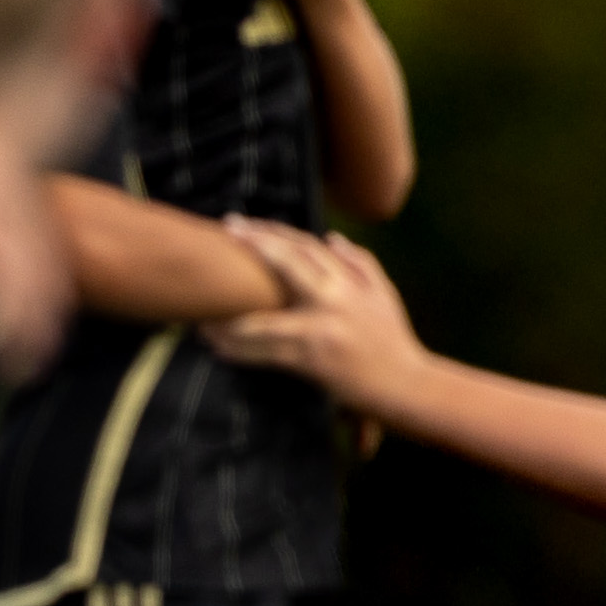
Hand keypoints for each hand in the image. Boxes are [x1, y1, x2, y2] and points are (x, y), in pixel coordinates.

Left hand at [203, 220, 433, 404]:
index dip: (272, 232)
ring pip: (265, 315)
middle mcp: (336, 299)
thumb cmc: (392, 340)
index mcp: (350, 283)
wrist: (406, 383)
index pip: (307, 246)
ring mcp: (323, 328)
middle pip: (288, 262)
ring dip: (229, 314)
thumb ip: (361, 265)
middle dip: (253, 244)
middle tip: (222, 231)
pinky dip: (239, 348)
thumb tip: (334, 238)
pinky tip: (216, 345)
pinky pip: (266, 351)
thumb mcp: (384, 296)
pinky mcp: (312, 358)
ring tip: (199, 308)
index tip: (242, 222)